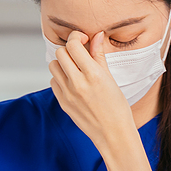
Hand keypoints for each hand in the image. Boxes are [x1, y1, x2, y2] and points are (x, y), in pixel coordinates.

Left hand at [49, 30, 135, 154]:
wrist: (113, 134)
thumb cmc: (117, 108)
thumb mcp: (111, 79)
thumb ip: (99, 56)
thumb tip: (96, 36)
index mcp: (94, 75)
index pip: (74, 45)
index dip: (77, 37)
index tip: (83, 39)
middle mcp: (78, 83)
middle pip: (60, 52)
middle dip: (69, 49)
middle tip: (79, 54)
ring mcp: (67, 94)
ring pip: (53, 65)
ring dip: (62, 62)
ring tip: (74, 67)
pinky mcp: (62, 102)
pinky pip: (53, 81)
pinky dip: (60, 77)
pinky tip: (72, 82)